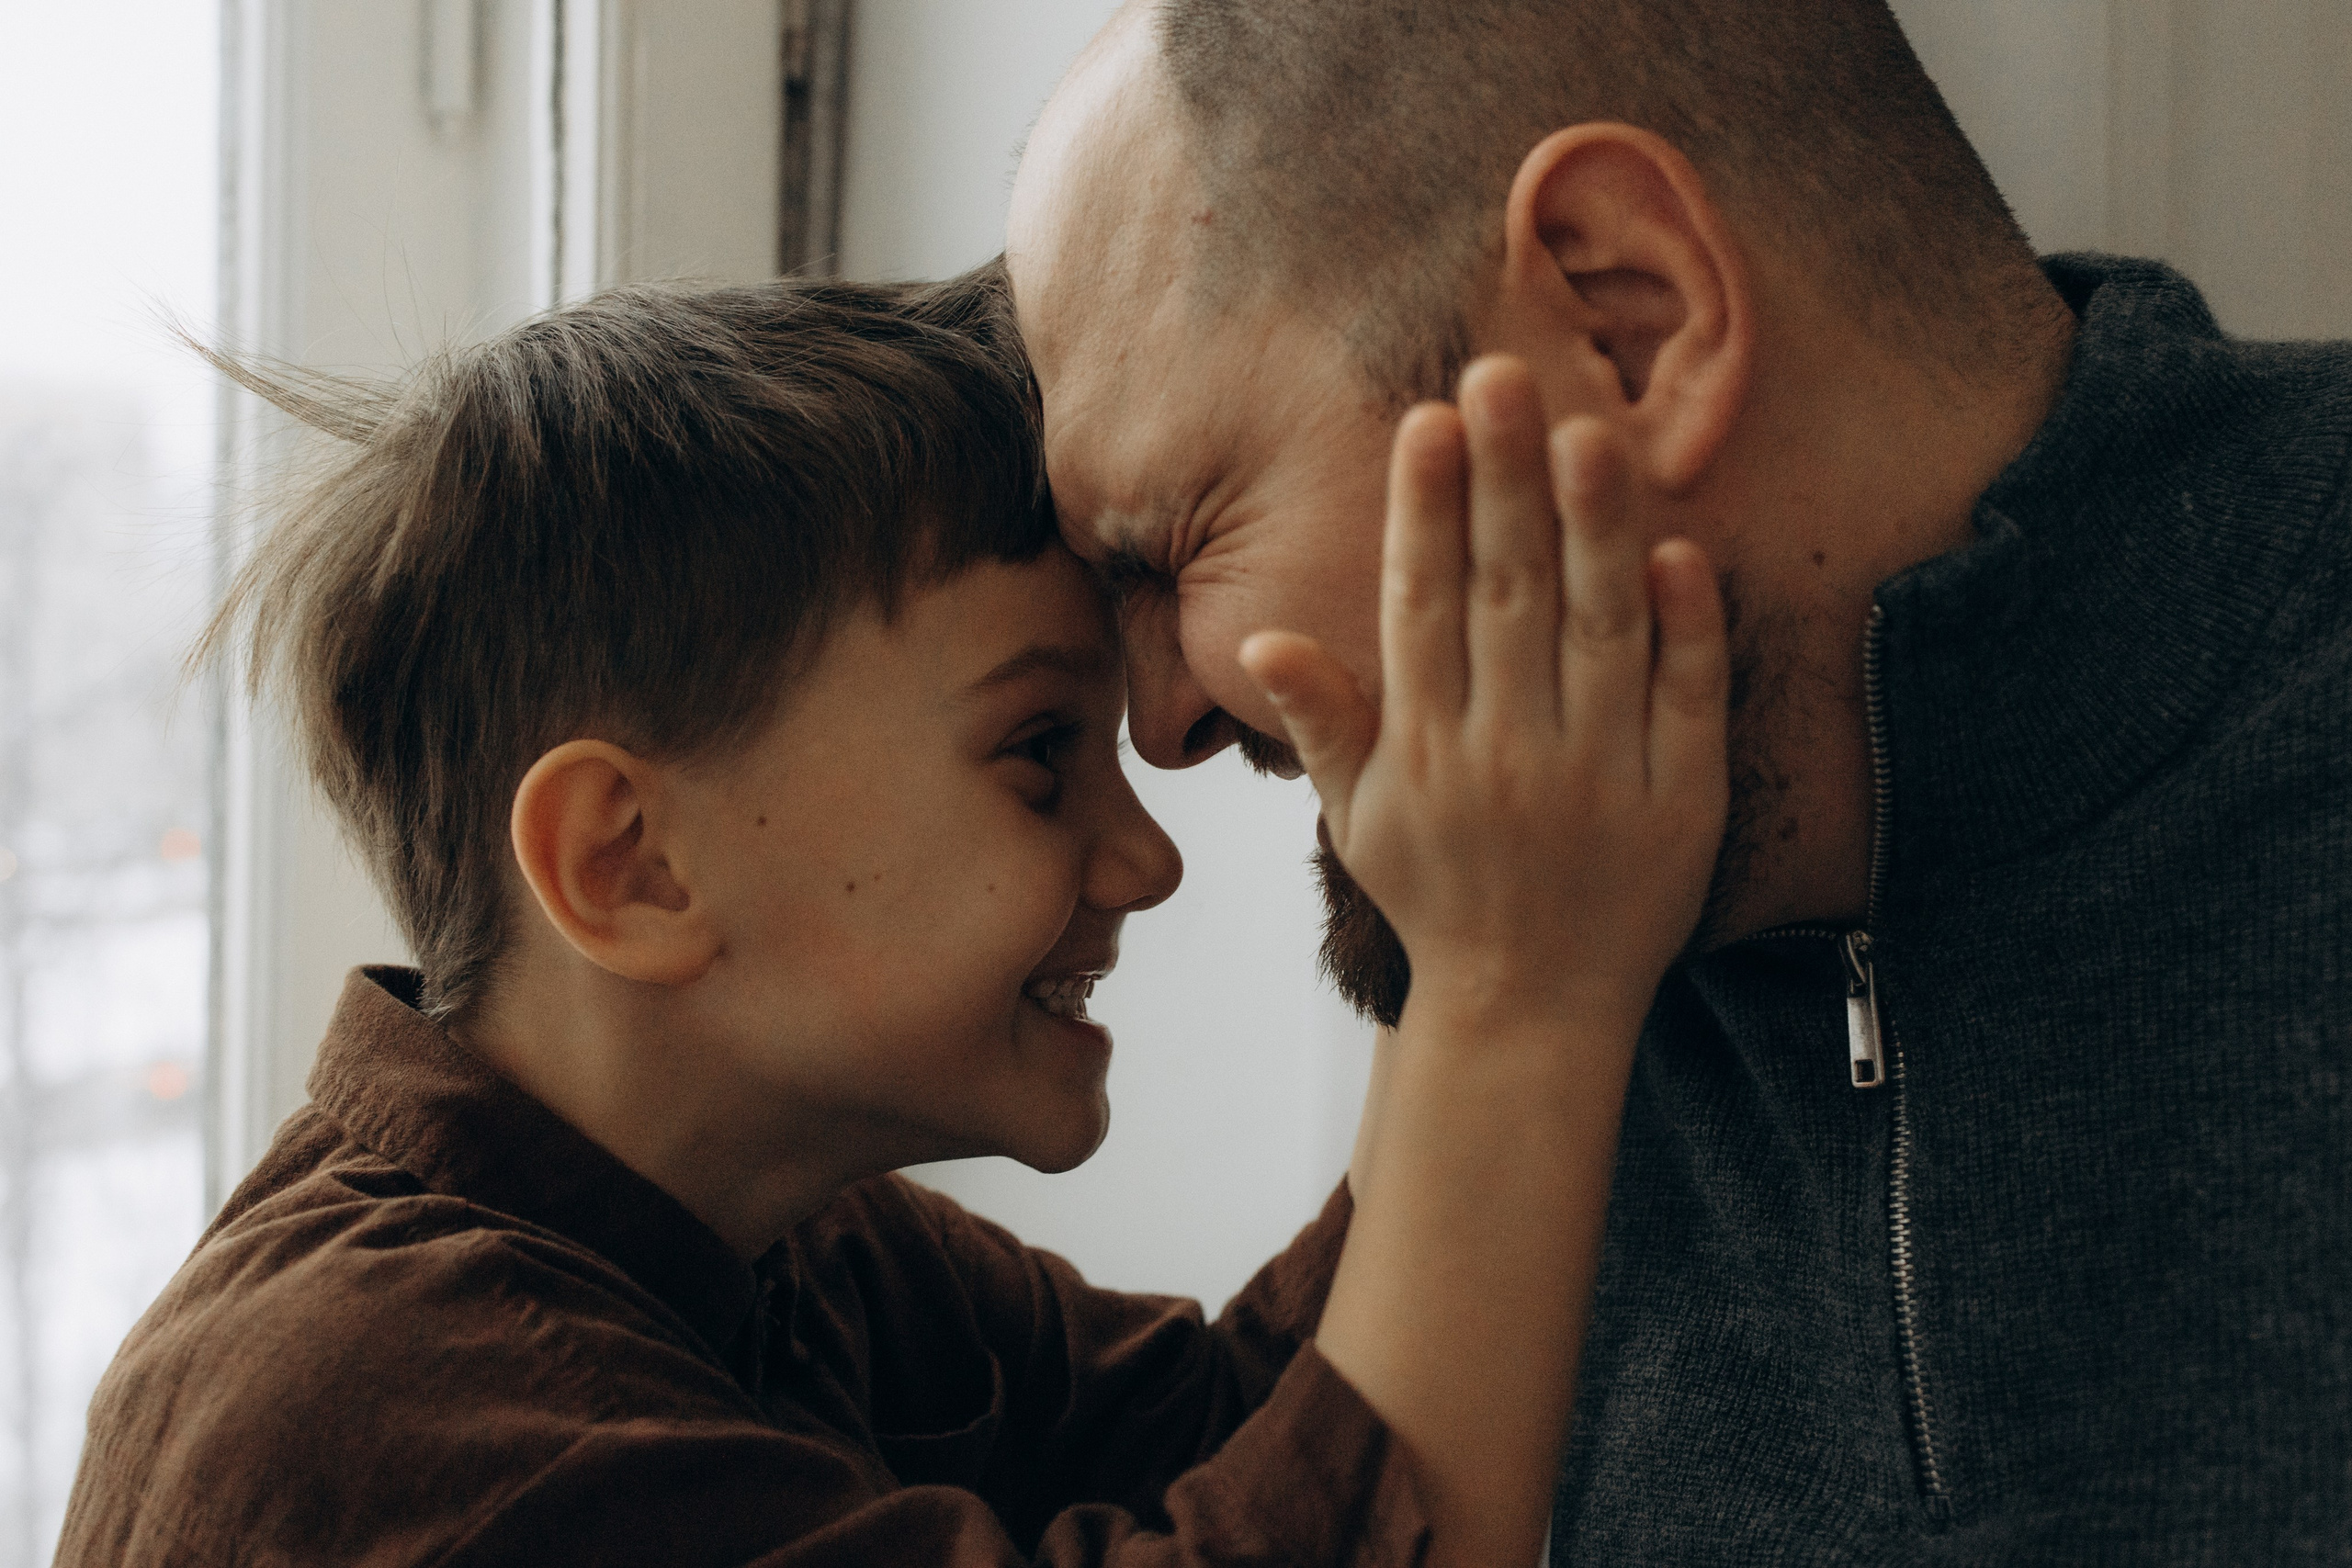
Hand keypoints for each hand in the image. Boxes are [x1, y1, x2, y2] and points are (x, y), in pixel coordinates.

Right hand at [1240, 356, 1728, 1039]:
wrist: (1531, 1007)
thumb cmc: (1438, 893)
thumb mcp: (1359, 817)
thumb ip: (1322, 723)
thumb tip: (1263, 639)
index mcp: (1429, 751)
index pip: (1423, 607)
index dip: (1424, 512)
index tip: (1427, 422)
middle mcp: (1510, 756)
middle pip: (1510, 598)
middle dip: (1505, 483)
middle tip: (1503, 377)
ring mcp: (1602, 779)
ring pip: (1602, 633)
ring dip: (1596, 530)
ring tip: (1591, 430)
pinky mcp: (1683, 805)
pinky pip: (1688, 702)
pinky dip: (1689, 628)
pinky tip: (1683, 547)